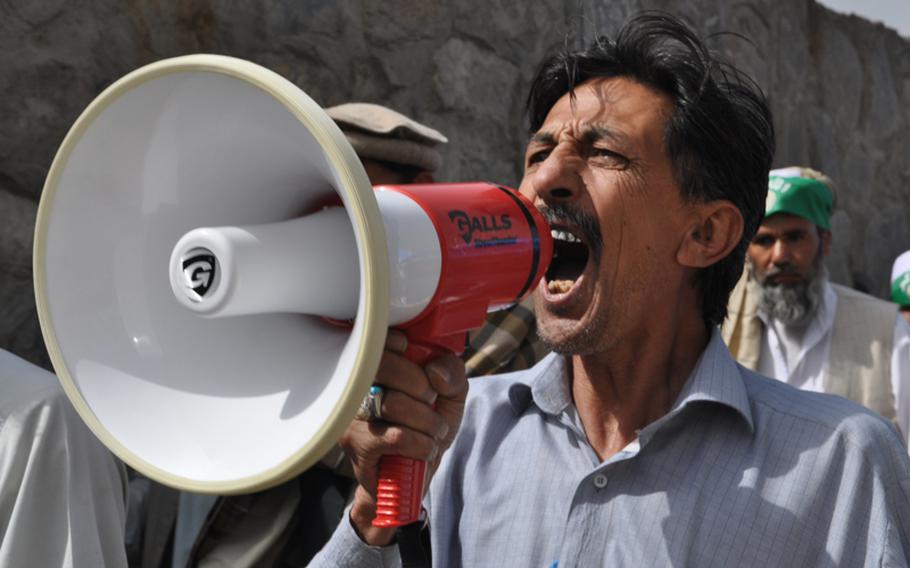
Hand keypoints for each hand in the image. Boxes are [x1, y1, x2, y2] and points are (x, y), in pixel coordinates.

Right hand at [341, 329, 467, 544]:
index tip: (421, 365)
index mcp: (380, 367)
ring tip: (434, 432)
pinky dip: (421, 444)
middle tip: (433, 403)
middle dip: (420, 385)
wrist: (412, 479)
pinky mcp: (355, 442)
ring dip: (427, 421)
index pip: (379, 339)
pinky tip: (425, 449)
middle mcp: (359, 385)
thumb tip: (435, 371)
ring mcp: (353, 413)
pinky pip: (395, 436)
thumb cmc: (427, 430)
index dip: (399, 344)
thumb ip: (453, 374)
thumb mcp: (451, 397)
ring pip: (393, 403)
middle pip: (384, 365)